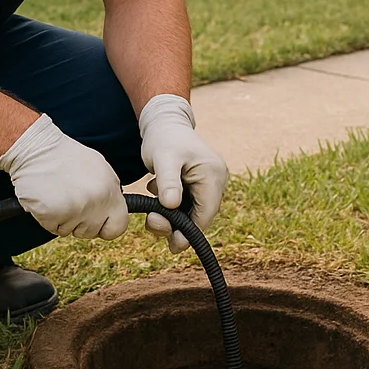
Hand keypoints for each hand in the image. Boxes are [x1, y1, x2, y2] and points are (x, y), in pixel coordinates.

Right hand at [0, 114, 128, 238]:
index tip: (98, 222)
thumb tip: (112, 211)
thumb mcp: (98, 168)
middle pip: (92, 231)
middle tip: (69, 198)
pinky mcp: (53, 215)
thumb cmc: (64, 157)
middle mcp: (96, 201)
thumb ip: (108, 192)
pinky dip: (48, 218)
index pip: (119, 226)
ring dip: (63, 219)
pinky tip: (47, 198)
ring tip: (57, 194)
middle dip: (80, 222)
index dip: (106, 227)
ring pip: (71, 231)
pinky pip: (53, 228)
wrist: (35, 149)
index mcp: (110, 189)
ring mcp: (75, 210)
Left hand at [138, 94, 228, 252]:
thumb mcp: (163, 159)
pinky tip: (157, 192)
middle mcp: (217, 179)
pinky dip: (172, 205)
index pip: (205, 214)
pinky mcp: (200, 183)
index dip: (189, 233)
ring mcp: (210, 181)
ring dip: (172, 214)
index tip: (171, 245)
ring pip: (193, 211)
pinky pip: (188, 203)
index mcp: (213, 174)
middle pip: (200, 216)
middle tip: (151, 222)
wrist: (163, 123)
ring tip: (152, 201)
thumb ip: (168, 182)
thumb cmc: (163, 139)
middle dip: (176, 224)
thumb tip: (171, 205)